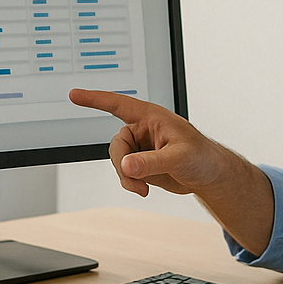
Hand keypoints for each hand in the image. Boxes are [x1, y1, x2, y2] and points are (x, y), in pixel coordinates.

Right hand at [67, 89, 243, 197]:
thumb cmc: (201, 156)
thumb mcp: (178, 157)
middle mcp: (142, 129)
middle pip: (116, 144)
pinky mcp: (140, 162)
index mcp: (151, 117)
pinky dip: (130, 182)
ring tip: (143, 188)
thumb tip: (126, 165)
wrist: (208, 176)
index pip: (117, 104)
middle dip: (122, 164)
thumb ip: (151, 162)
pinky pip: (124, 172)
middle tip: (135, 181)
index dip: (95, 99)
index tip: (74, 95)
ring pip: (117, 160)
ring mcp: (139, 146)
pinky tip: (144, 189)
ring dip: (126, 177)